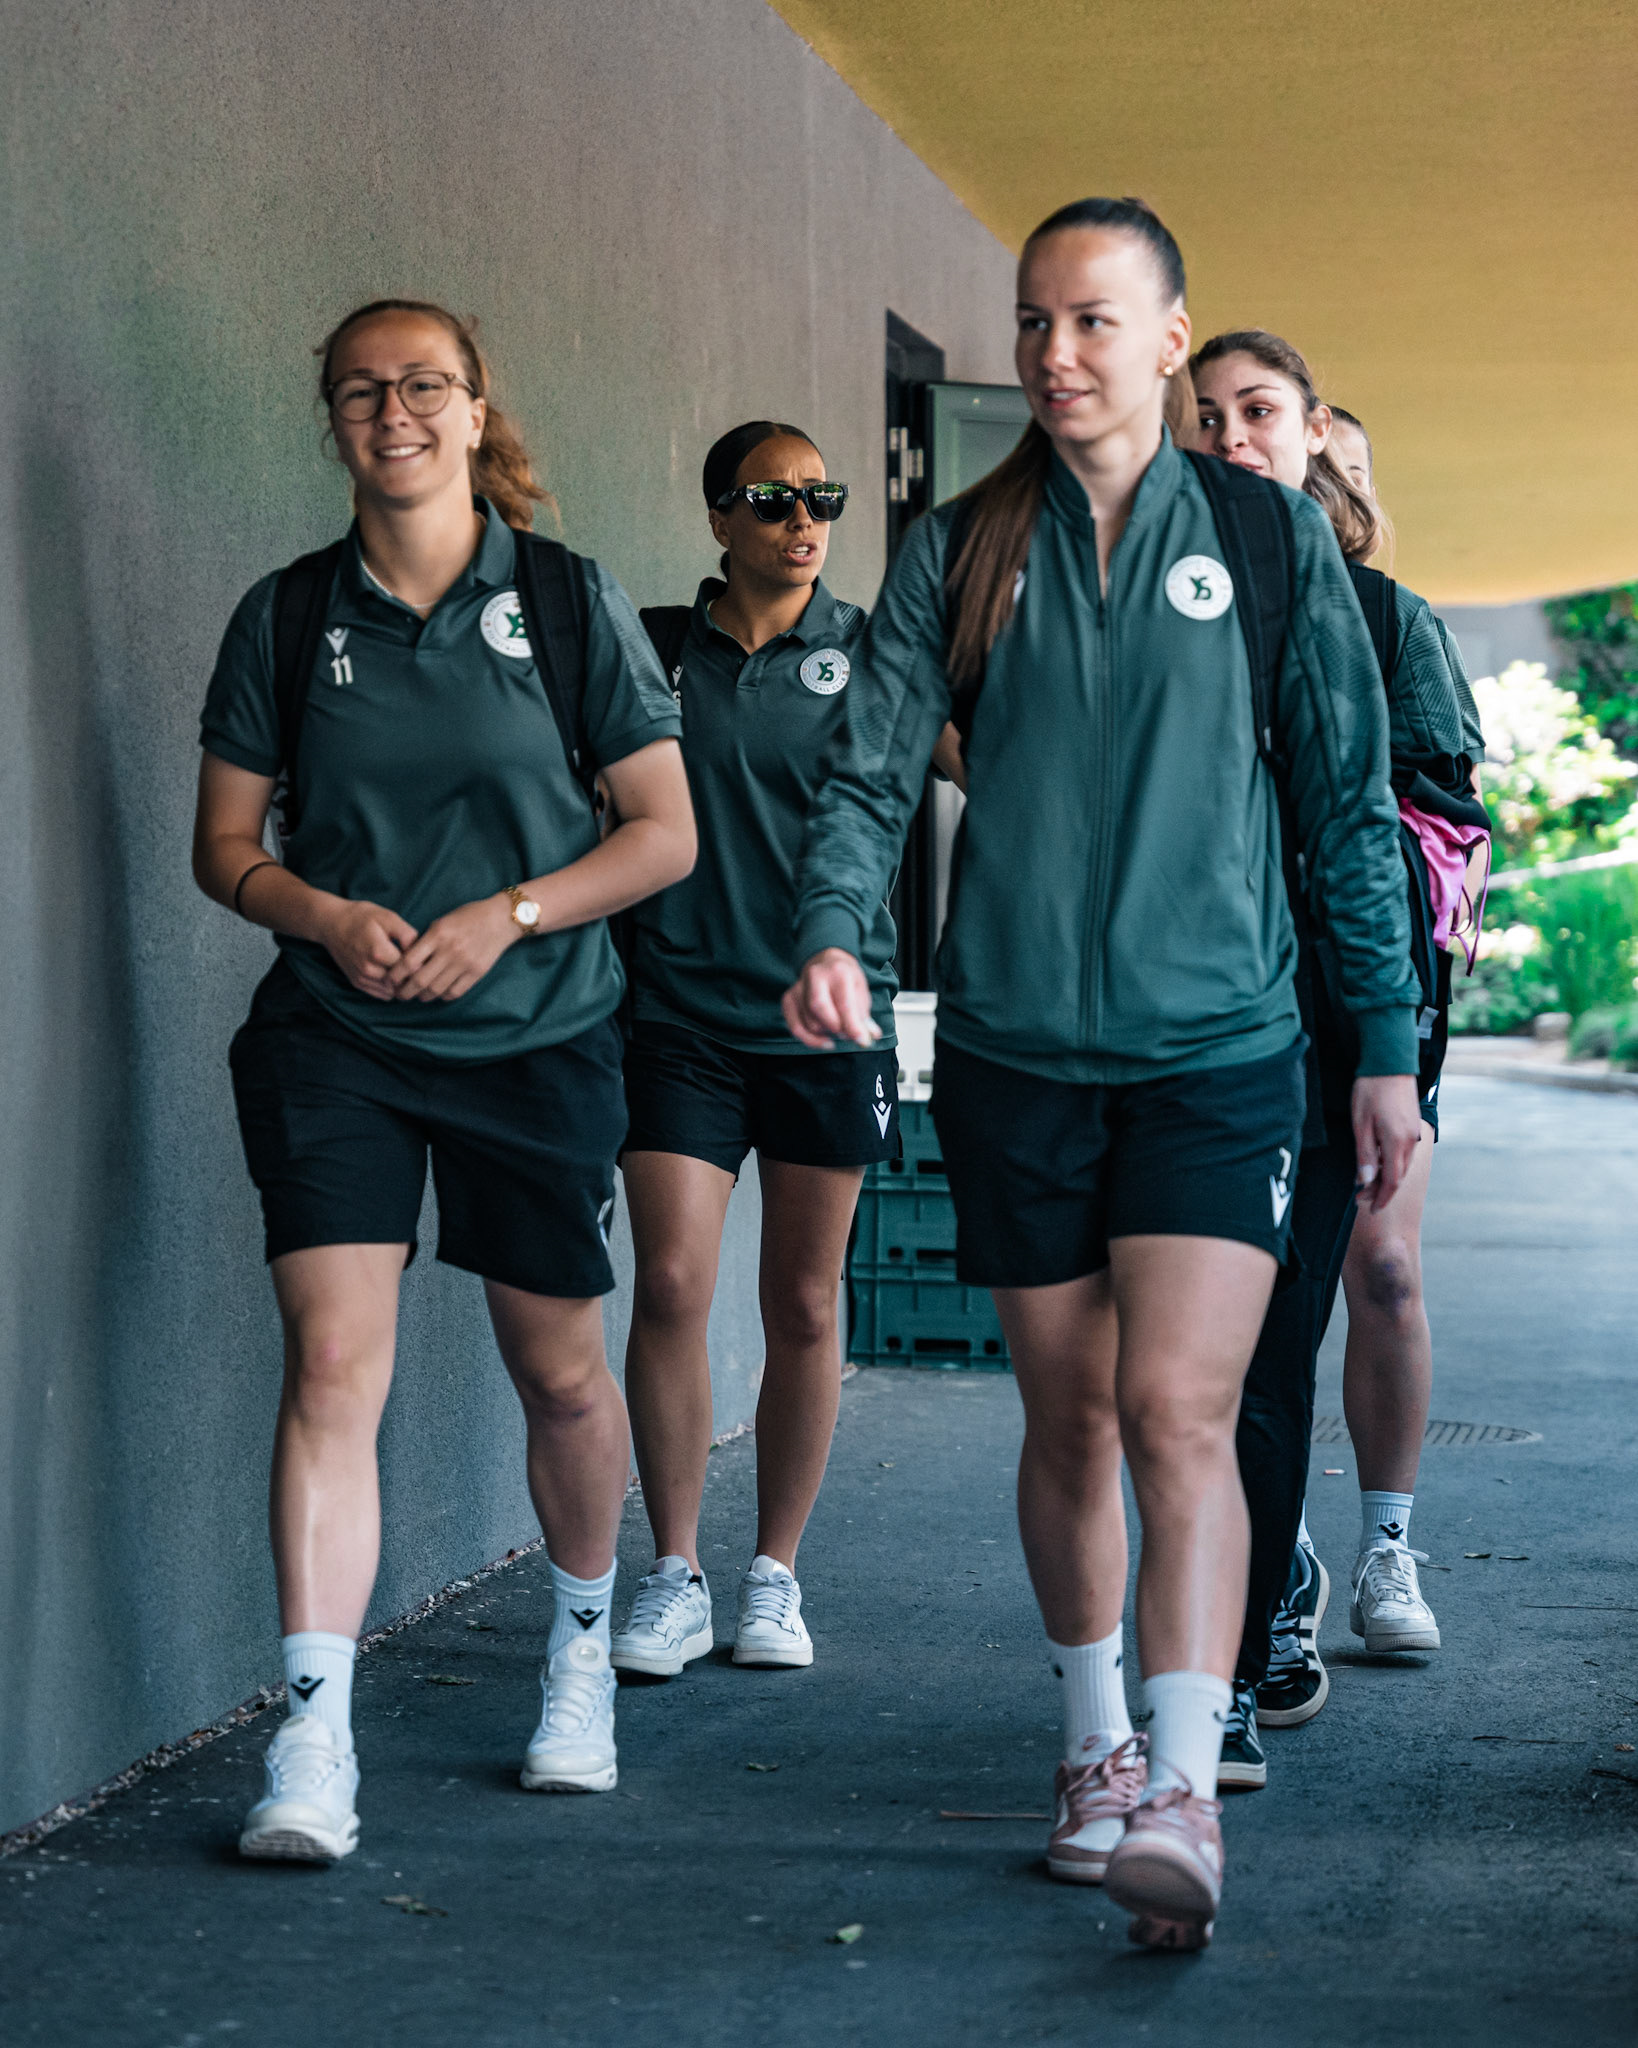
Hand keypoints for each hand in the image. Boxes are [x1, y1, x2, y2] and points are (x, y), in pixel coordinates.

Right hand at [317, 898, 419, 1000]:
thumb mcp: (388, 917)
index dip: (420, 963)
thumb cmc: (361, 917)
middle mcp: (369, 969)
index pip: (410, 968)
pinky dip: (391, 988)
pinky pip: (382, 994)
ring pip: (393, 990)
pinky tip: (395, 975)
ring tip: (407, 970)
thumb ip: (407, 934)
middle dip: (412, 976)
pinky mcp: (357, 983)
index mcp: (378, 952)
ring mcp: (362, 978)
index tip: (425, 956)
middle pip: (401, 981)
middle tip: (419, 965)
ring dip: (401, 984)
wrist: (331, 923)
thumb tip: (421, 951)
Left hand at [385, 895, 517, 1002]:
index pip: (409, 962)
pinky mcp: (477, 973)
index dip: (396, 975)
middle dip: (405, 992)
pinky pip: (455, 992)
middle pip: (420, 980)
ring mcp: (465, 963)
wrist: (501, 919)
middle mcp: (450, 951)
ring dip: (423, 996)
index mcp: (438, 935)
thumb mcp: (442, 922)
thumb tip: (407, 963)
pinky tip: (438, 993)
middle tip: (399, 994)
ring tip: (418, 996)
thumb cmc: (468, 917)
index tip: (390, 980)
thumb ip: (425, 941)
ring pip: (436, 990)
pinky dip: (443, 996)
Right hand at [781, 948, 879, 1048]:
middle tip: (848, 1034)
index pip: (844, 1003)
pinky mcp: (789, 997)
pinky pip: (795, 1026)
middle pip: (819, 1009)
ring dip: (827, 1033)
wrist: (826, 962)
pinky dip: (810, 1039)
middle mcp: (815, 976)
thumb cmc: (846, 979)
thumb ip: (863, 1015)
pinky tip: (824, 1040)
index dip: (853, 1026)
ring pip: (810, 1022)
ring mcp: (799, 986)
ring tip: (839, 1029)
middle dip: (836, 1028)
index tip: (862, 1041)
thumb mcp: (861, 990)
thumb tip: (868, 1037)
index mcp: (838, 971)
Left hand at [1350, 1073, 1421, 1212]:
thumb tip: (1365, 1181)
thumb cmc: (1370, 1090)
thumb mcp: (1360, 1124)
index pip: (1392, 1181)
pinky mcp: (1412, 1125)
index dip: (1381, 1198)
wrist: (1390, 1062)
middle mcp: (1410, 1141)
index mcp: (1396, 1142)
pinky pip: (1403, 1152)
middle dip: (1380, 1190)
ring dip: (1386, 1176)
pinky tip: (1377, 1161)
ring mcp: (1413, 1133)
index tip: (1370, 1208)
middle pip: (1398, 1175)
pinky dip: (1391, 1162)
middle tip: (1359, 1197)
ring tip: (1365, 1181)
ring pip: (1401, 1165)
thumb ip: (1364, 1154)